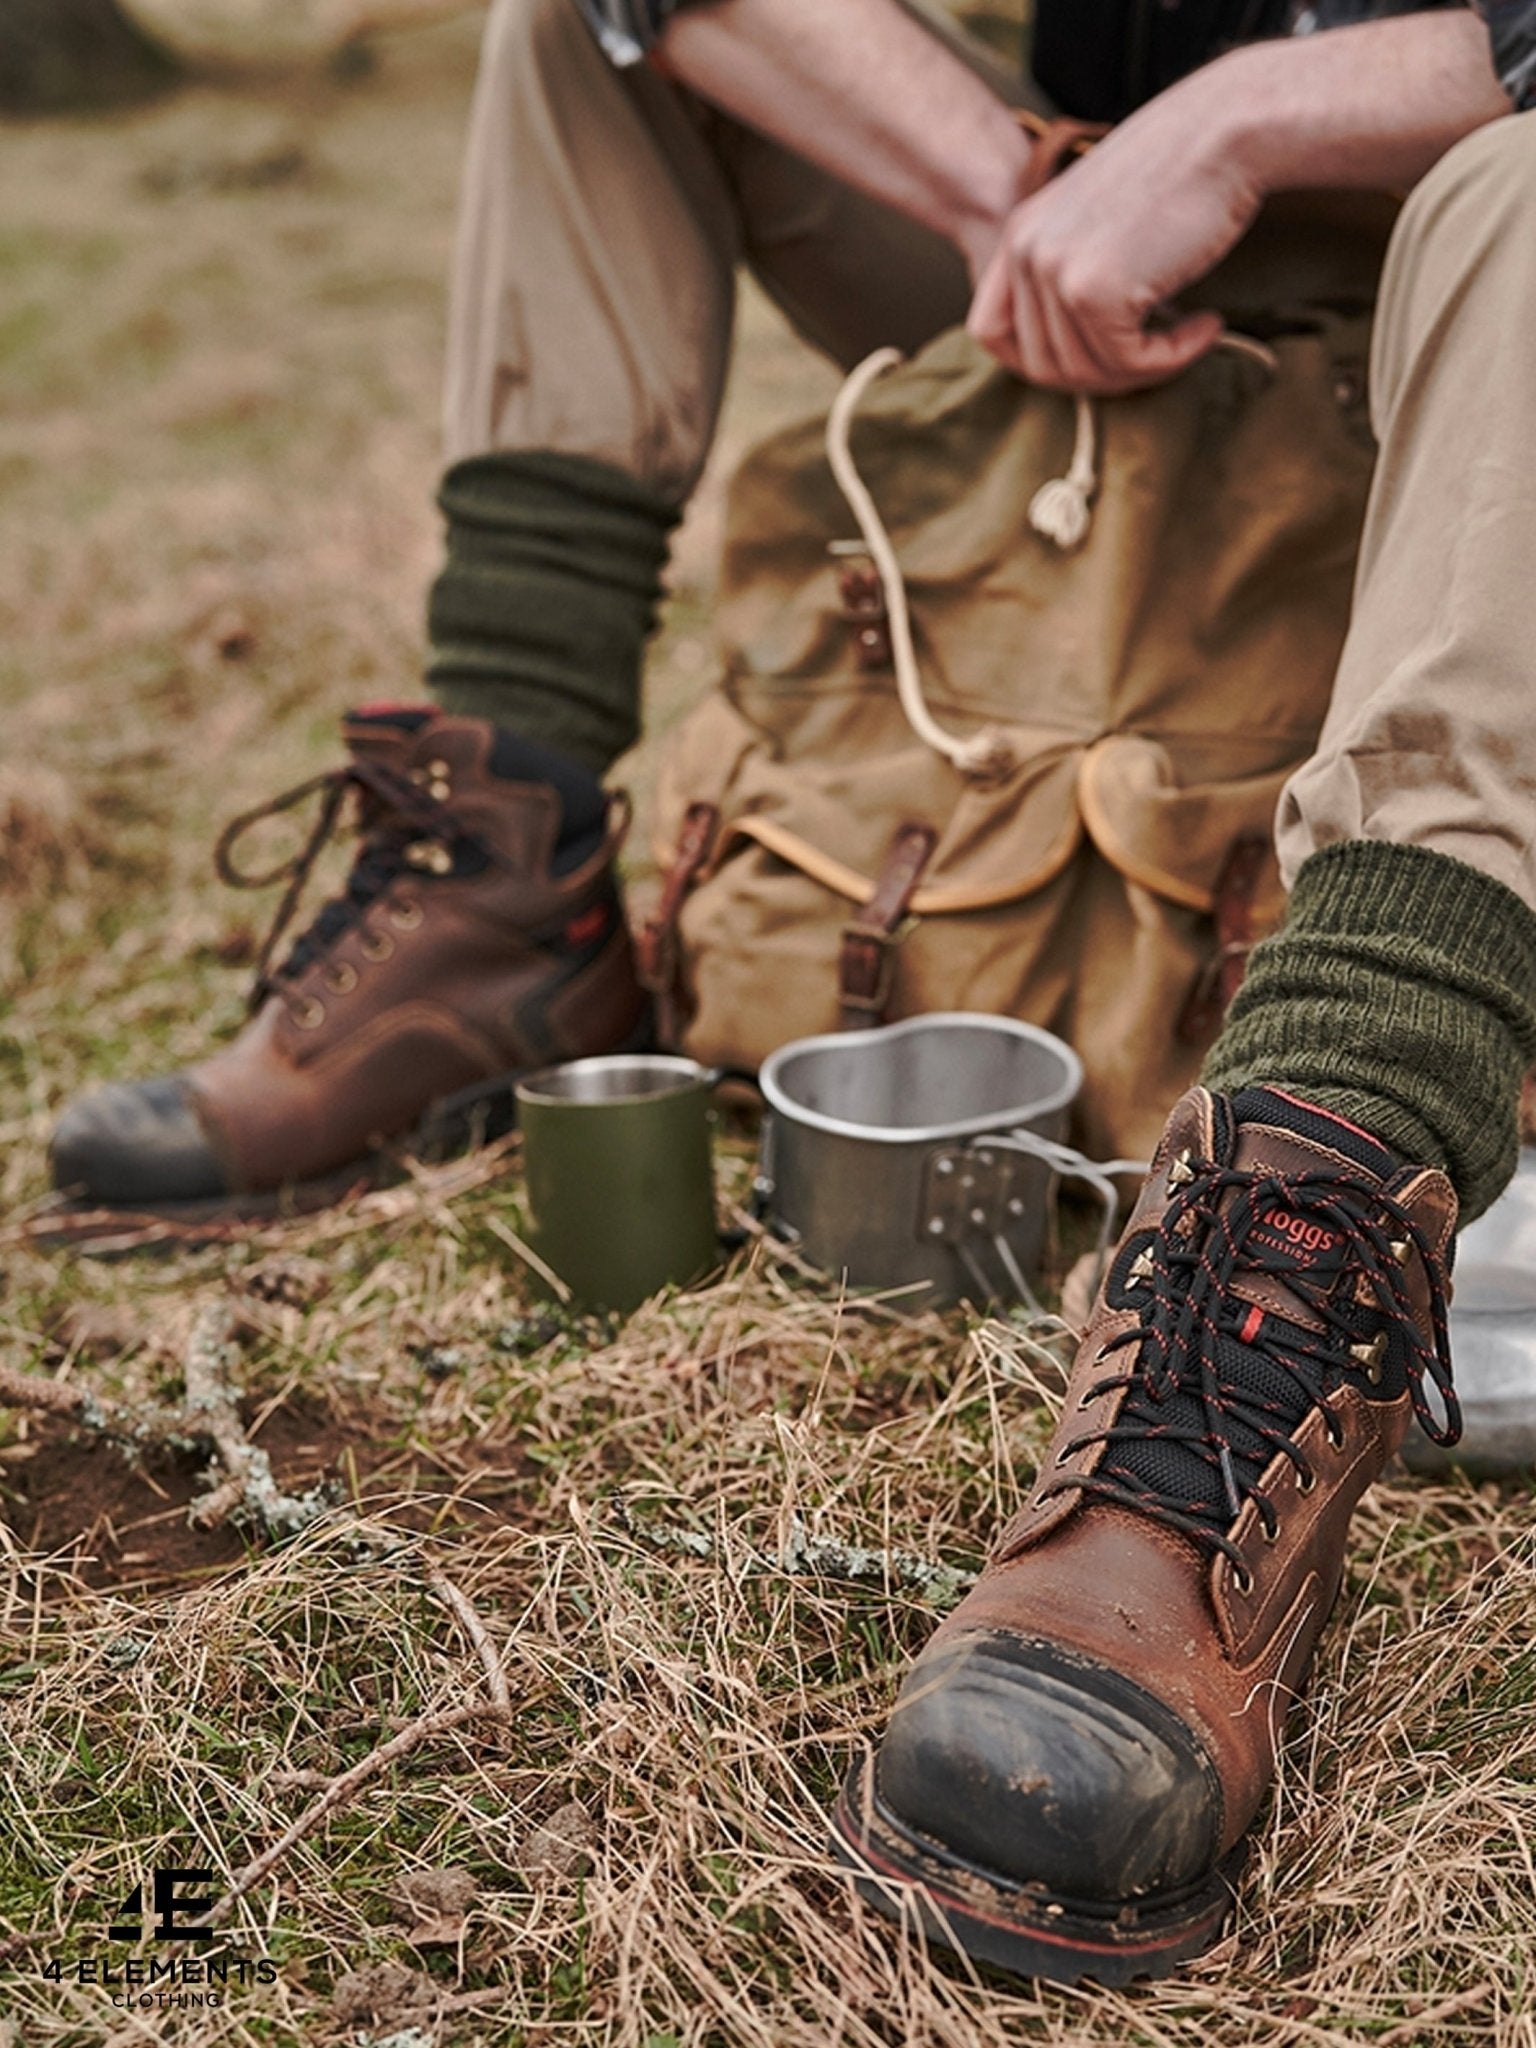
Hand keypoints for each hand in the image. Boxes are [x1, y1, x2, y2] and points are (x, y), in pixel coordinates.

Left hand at [968, 61, 1264, 392]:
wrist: (1229, 128)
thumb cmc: (1183, 172)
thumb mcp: (1102, 221)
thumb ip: (1074, 271)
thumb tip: (1077, 356)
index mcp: (1019, 233)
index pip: (989, 331)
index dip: (1036, 362)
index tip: (1091, 360)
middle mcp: (1026, 251)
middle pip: (1041, 365)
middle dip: (1104, 376)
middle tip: (1158, 355)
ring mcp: (1056, 272)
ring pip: (1086, 372)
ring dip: (1145, 370)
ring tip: (1190, 335)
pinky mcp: (1095, 292)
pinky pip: (1128, 362)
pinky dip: (1173, 358)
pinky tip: (1207, 327)